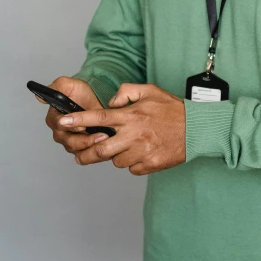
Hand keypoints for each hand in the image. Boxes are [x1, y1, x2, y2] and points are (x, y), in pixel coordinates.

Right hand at [36, 76, 110, 158]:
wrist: (95, 99)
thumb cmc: (81, 93)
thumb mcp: (69, 85)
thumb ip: (56, 87)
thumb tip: (39, 97)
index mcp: (55, 117)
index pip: (59, 125)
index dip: (71, 126)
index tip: (82, 126)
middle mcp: (60, 131)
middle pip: (68, 141)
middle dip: (84, 140)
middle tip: (100, 135)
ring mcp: (70, 140)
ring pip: (77, 149)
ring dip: (91, 145)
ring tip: (104, 138)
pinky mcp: (81, 147)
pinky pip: (85, 154)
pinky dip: (94, 150)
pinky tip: (104, 145)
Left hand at [57, 83, 185, 174]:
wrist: (197, 129)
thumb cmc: (173, 109)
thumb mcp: (150, 91)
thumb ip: (126, 92)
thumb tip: (111, 103)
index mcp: (132, 115)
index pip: (99, 117)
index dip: (78, 120)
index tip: (62, 121)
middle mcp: (134, 134)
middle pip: (100, 149)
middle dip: (85, 153)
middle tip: (80, 154)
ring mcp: (142, 152)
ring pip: (115, 161)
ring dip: (116, 156)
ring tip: (127, 147)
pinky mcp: (150, 165)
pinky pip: (131, 168)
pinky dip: (132, 163)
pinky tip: (142, 153)